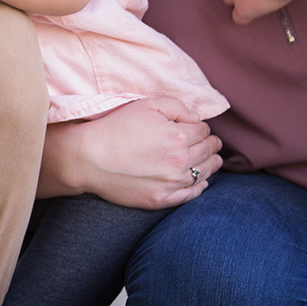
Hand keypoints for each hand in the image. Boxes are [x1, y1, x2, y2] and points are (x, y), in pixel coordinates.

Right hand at [55, 98, 221, 209]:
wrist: (90, 158)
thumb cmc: (116, 127)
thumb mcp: (146, 105)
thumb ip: (176, 107)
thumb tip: (197, 117)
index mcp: (179, 136)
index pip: (203, 131)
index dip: (203, 128)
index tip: (200, 128)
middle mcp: (180, 161)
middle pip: (207, 152)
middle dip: (213, 145)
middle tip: (215, 143)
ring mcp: (171, 183)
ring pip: (203, 174)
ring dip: (212, 165)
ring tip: (216, 161)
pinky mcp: (161, 200)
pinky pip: (190, 195)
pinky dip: (200, 187)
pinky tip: (202, 182)